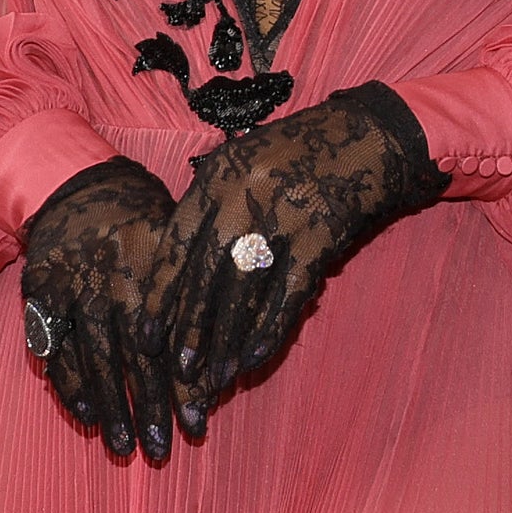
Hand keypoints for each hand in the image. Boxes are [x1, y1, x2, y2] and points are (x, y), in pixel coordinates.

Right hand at [20, 155, 180, 463]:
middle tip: (159, 450)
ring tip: (123, 445)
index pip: (168, 342)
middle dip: (146, 409)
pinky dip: (68, 386)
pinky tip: (86, 416)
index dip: (181, 386)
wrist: (77, 183)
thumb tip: (229, 347)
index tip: (196, 423)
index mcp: (148, 271)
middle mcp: (109, 284)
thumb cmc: (143, 215)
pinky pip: (53, 350)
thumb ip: (193, 290)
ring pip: (91, 361)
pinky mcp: (40, 296)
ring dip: (109, 408)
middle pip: (130, 360)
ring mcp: (71, 291)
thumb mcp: (178, 238)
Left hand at [163, 83, 448, 415]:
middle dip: (191, 330)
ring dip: (228, 340)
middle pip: (207, 276)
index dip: (160, 296)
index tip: (145, 337)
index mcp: (217, 179)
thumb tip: (174, 268)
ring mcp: (284, 218)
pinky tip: (255, 358)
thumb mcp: (240, 163)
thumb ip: (208, 205)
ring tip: (215, 377)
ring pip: (245, 291)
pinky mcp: (320, 237)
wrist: (366, 135)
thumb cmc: (296, 152)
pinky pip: (289, 294)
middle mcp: (244, 198)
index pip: (176, 246)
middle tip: (179, 372)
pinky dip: (271, 330)